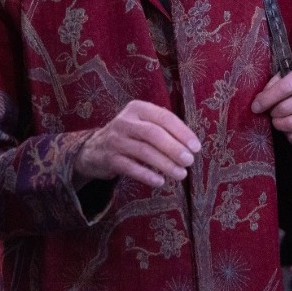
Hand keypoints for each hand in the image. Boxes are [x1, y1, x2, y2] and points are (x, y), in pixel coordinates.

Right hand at [74, 100, 201, 188]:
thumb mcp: (143, 124)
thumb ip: (164, 129)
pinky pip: (130, 167)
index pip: (164, 117)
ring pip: (143, 151)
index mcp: (138, 108)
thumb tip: (192, 146)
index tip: (196, 147)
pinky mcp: (109, 158)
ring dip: (165, 164)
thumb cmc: (130, 136)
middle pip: (153, 133)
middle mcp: (125, 121)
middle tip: (189, 161)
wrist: (95, 149)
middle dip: (174, 148)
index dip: (182, 132)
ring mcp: (115, 139)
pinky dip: (147, 175)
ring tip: (181, 174)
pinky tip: (160, 181)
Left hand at [251, 63, 291, 145]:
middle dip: (273, 113)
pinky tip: (290, 131)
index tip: (255, 107)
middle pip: (285, 108)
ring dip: (280, 125)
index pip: (283, 88)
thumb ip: (278, 81)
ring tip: (279, 121)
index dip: (266, 99)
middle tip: (272, 113)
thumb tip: (260, 99)